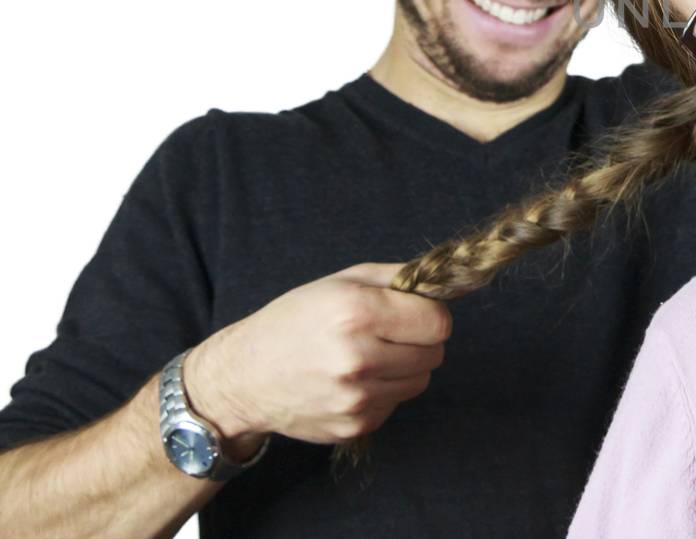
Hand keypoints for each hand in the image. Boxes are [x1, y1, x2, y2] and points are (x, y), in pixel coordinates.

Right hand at [185, 263, 450, 449]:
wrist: (243, 377)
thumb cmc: (293, 320)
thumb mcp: (341, 281)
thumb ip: (397, 278)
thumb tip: (443, 283)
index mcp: (357, 313)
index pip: (438, 322)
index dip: (430, 315)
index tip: (412, 313)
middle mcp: (358, 359)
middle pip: (434, 354)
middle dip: (419, 341)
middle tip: (388, 334)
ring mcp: (356, 398)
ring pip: (419, 381)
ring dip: (404, 368)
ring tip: (369, 356)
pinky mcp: (353, 426)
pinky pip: (394, 404)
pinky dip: (383, 392)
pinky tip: (352, 380)